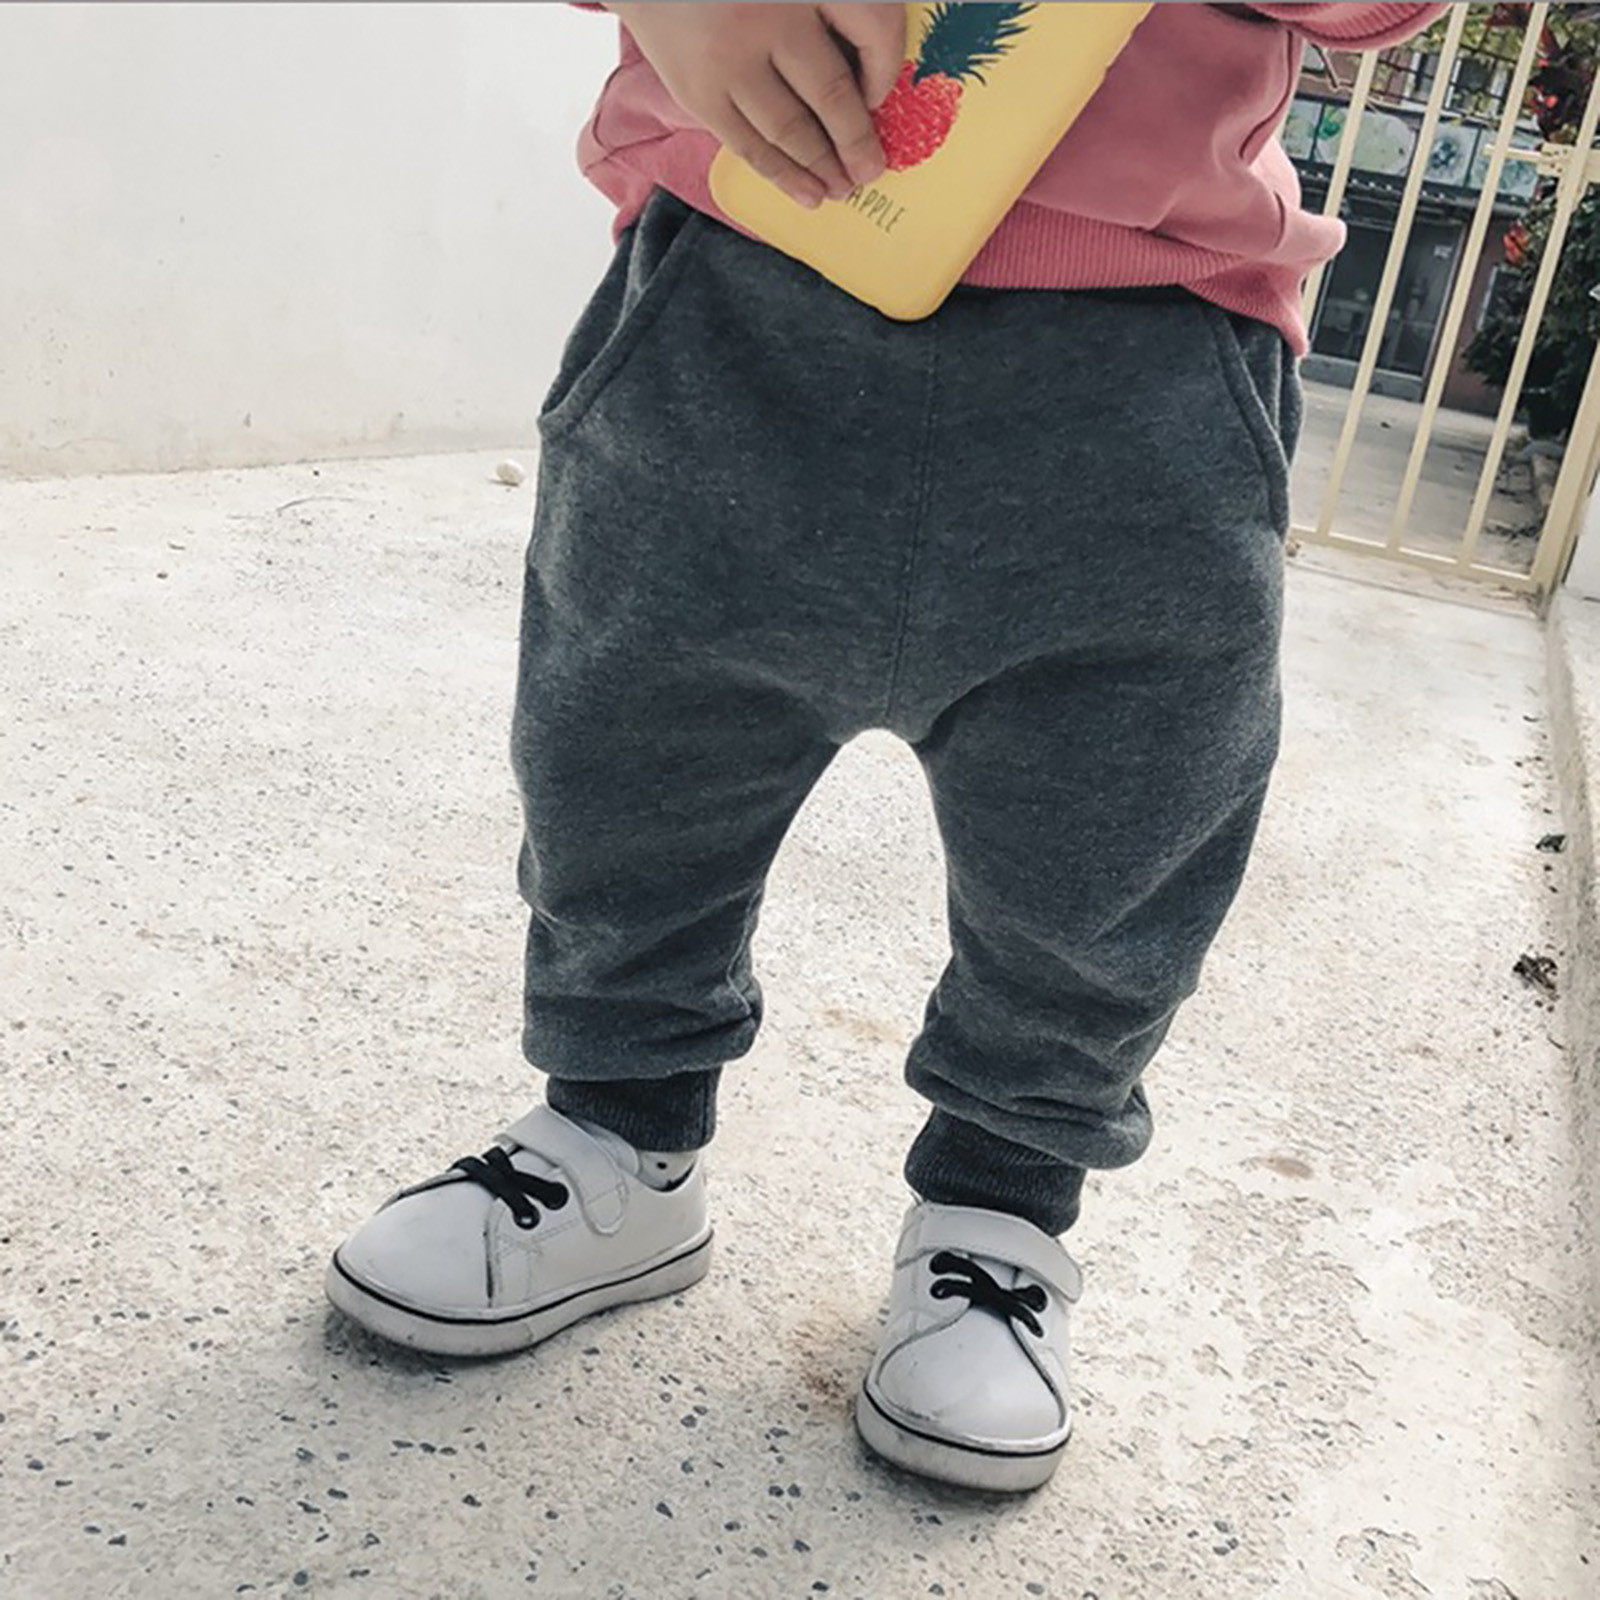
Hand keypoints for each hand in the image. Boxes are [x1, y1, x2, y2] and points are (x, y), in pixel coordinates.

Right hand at [607, 3, 904, 207]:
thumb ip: (824, 11)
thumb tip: (864, 82)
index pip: (873, 24)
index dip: (886, 67)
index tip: (881, 97)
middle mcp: (770, 13)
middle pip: (830, 91)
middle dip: (856, 141)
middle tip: (871, 170)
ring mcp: (731, 57)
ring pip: (791, 128)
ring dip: (823, 166)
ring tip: (842, 188)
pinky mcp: (699, 91)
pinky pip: (750, 145)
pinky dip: (783, 175)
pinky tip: (808, 194)